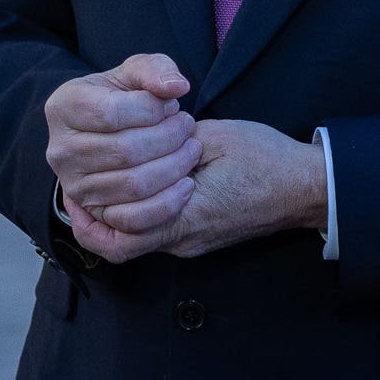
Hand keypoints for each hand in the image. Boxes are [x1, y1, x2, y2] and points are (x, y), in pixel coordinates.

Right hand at [44, 54, 200, 232]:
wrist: (105, 131)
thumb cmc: (122, 97)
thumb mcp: (135, 72)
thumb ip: (156, 70)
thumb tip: (177, 86)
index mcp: (64, 107)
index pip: (112, 113)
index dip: (152, 110)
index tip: (171, 105)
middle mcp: (61, 149)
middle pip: (125, 150)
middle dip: (169, 138)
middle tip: (188, 127)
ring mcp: (73, 184)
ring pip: (133, 185)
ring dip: (174, 168)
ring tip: (191, 150)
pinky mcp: (92, 212)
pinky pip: (132, 219)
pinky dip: (167, 204)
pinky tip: (187, 185)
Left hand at [65, 117, 324, 262]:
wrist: (306, 188)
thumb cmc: (265, 159)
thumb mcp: (214, 137)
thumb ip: (172, 144)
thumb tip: (139, 139)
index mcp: (185, 216)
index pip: (119, 234)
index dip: (90, 217)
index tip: (73, 191)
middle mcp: (184, 239)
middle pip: (122, 242)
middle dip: (96, 216)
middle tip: (79, 186)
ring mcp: (193, 242)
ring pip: (138, 238)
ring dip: (117, 214)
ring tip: (103, 183)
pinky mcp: (200, 237)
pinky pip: (157, 233)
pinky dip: (139, 214)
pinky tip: (136, 186)